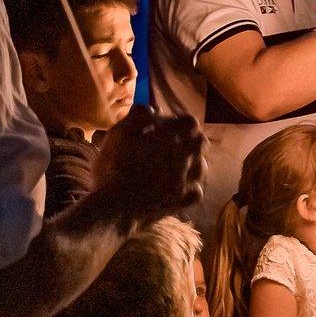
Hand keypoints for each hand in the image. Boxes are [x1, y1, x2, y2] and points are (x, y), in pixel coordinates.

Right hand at [88, 106, 204, 223]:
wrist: (114, 208)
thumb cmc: (114, 168)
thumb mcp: (119, 133)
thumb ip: (139, 115)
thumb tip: (155, 109)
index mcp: (173, 138)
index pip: (190, 122)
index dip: (177, 122)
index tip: (161, 127)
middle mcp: (186, 157)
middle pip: (199, 142)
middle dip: (187, 140)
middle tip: (167, 145)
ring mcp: (186, 181)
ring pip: (201, 166)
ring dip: (190, 162)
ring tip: (171, 165)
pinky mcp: (182, 201)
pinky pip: (196, 191)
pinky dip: (190, 187)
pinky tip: (177, 187)